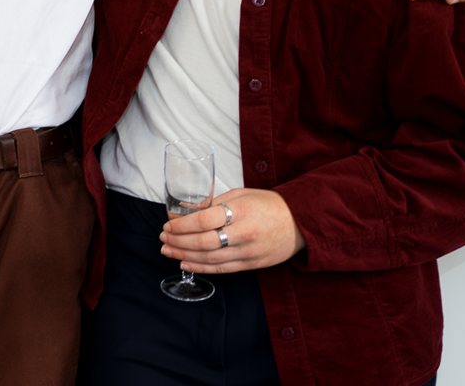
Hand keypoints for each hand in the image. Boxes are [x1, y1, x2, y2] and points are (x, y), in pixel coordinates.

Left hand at [161, 187, 305, 272]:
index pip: (204, 220)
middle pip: (203, 242)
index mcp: (241, 211)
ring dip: (185, 256)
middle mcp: (245, 233)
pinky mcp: (253, 264)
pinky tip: (186, 264)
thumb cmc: (269, 204)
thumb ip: (216, 203)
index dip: (181, 225)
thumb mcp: (242, 195)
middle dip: (178, 241)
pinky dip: (202, 268)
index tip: (167, 225)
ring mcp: (249, 251)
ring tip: (168, 251)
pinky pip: (223, 269)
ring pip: (210, 258)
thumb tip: (188, 211)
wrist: (301, 222)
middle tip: (163, 238)